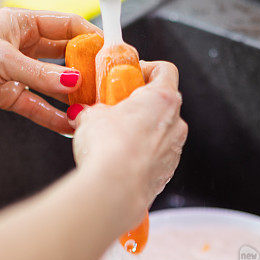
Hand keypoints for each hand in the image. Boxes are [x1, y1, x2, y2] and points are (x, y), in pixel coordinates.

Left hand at [0, 8, 98, 133]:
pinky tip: (67, 125)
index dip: (91, 38)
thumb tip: (74, 83)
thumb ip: (40, 74)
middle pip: (65, 56)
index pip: (68, 26)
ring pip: (53, 84)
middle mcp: (23, 45)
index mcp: (23, 23)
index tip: (111, 53)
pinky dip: (51, 115)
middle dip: (86, 70)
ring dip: (71, 97)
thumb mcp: (3, 60)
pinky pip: (37, 105)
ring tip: (92, 109)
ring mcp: (16, 71)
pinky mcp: (8, 94)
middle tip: (107, 85)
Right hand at [72, 61, 186, 229]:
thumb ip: (92, 110)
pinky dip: (140, 156)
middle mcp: (176, 124)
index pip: (165, 70)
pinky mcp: (167, 175)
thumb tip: (84, 114)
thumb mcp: (90, 116)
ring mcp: (174, 151)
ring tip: (112, 139)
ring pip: (160, 133)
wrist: (115, 190)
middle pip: (163, 104)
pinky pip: (155, 158)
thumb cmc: (108, 148)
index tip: (128, 75)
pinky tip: (118, 161)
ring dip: (140, 132)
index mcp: (163, 99)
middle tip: (115, 108)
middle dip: (139, 105)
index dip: (147, 69)